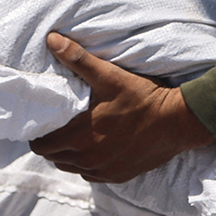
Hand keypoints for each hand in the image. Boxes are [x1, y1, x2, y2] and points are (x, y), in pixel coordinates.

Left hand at [29, 32, 214, 183]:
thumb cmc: (142, 98)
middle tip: (57, 128)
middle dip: (51, 144)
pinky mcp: (118, 176)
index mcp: (79, 137)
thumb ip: (77, 59)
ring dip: (67, 155)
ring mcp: (103, 170)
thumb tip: (52, 39)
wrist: (177, 123)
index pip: (41, 145)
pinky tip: (94, 150)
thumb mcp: (109, 76)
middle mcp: (87, 159)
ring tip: (74, 137)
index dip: (38, 135)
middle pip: (53, 157)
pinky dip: (87, 165)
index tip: (43, 123)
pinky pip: (91, 175)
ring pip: (71, 168)